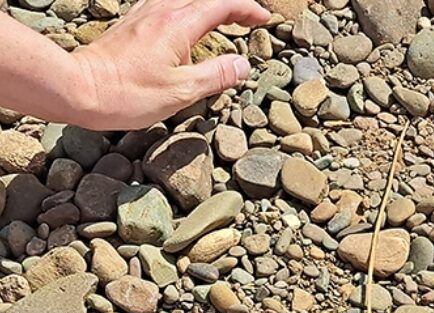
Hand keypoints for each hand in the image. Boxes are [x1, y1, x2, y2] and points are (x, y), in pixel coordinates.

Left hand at [69, 0, 269, 130]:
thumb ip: (216, 75)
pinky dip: (186, 13)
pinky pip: (165, 8)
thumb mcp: (182, 92)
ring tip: (222, 21)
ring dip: (207, 7)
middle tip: (249, 19)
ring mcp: (143, 16)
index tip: (264, 18)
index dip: (246, 9)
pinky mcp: (132, 26)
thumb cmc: (129, 94)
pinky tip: (185, 26)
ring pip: (183, 0)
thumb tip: (242, 65)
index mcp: (178, 25)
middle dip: (230, 6)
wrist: (80, 88)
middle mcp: (160, 12)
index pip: (220, 6)